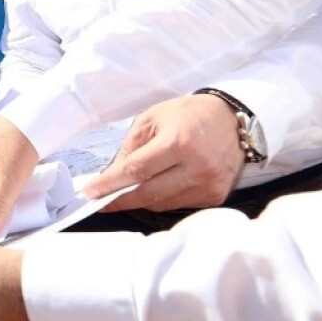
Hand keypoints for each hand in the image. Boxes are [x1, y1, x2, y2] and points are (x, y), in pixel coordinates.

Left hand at [85, 93, 244, 210]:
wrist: (232, 119)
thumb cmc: (187, 115)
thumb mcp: (152, 119)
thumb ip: (131, 147)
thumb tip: (112, 176)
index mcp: (179, 143)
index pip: (137, 170)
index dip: (111, 184)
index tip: (90, 193)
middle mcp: (197, 167)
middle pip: (149, 194)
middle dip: (120, 199)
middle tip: (100, 200)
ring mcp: (208, 185)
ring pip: (162, 203)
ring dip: (141, 200)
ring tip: (128, 190)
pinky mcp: (216, 196)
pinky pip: (179, 205)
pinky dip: (162, 199)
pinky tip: (157, 188)